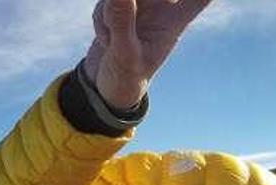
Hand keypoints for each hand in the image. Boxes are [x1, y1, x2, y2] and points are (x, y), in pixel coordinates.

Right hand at [84, 0, 210, 109]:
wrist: (108, 84)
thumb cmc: (127, 76)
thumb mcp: (124, 54)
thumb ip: (122, 23)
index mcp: (174, 22)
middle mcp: (161, 9)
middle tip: (129, 8)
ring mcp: (139, 6)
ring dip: (111, 10)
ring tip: (110, 39)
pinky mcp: (119, 6)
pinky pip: (107, 0)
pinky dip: (100, 16)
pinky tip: (106, 38)